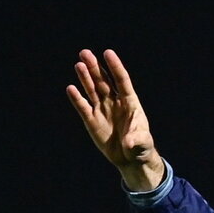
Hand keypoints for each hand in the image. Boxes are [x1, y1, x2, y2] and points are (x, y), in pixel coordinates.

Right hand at [66, 49, 163, 190]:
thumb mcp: (142, 144)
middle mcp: (114, 102)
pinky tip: (71, 89)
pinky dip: (77, 99)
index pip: (121, 81)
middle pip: (103, 81)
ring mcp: (102, 110)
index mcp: (129, 102)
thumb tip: (128, 142)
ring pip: (92, 90)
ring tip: (79, 65)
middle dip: (95, 68)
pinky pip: (83, 107)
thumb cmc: (141, 147)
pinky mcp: (92, 121)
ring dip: (85, 78)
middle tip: (85, 53)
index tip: (108, 53)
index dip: (115, 67)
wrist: (130, 159)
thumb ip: (136, 140)